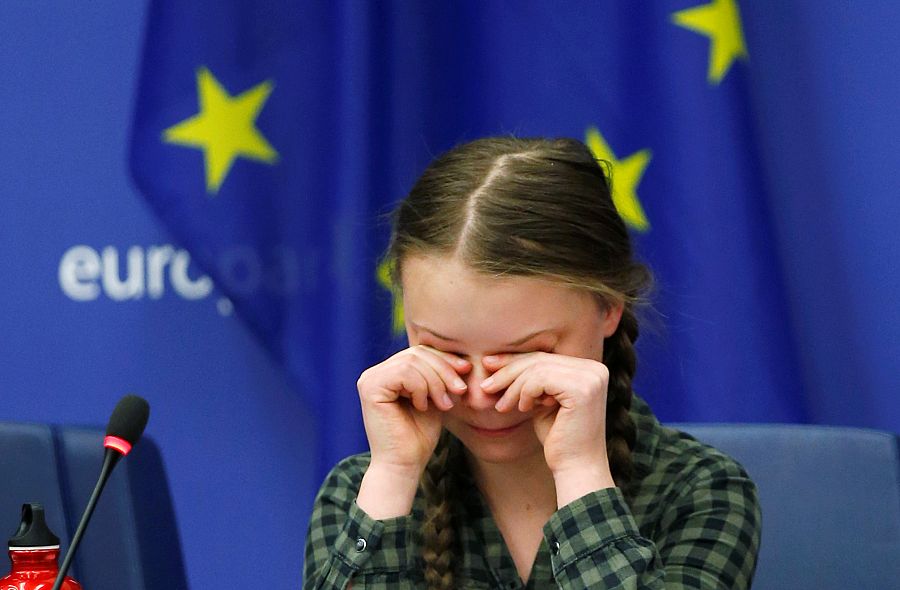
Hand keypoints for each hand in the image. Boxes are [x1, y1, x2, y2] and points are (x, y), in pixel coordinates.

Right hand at [356, 345, 469, 474]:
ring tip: (444, 404)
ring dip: (436, 382)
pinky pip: (404, 373)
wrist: (404, 465)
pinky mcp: (369, 387)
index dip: (445, 359)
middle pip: (417, 353)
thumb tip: (462, 358)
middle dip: (444, 370)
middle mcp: (376, 373)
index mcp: (389, 373)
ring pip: (412, 361)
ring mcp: (369, 379)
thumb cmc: (419, 436)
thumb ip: (439, 377)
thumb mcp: (435, 399)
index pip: (420, 352)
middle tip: (460, 391)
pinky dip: (421, 388)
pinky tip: (423, 406)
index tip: (466, 372)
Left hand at [481, 352, 612, 480]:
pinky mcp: (582, 390)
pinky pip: (540, 380)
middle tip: (485, 386)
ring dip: (513, 387)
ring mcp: (591, 378)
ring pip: (537, 369)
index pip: (545, 357)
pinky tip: (522, 409)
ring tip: (502, 406)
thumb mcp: (541, 402)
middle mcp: (596, 369)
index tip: (488, 365)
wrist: (576, 469)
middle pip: (540, 360)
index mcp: (590, 369)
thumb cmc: (558, 439)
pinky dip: (524, 393)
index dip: (514, 360)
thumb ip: (531, 380)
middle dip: (508, 371)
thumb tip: (496, 360)